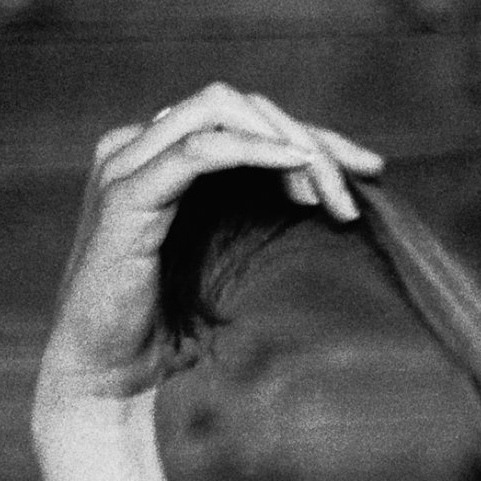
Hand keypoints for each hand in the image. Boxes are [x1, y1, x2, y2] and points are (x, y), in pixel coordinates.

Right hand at [35, 84, 382, 414]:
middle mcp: (140, 146)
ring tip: (332, 196)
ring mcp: (128, 163)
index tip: (371, 170)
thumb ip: (258, 221)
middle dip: (309, 139)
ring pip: (223, 112)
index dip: (312, 135)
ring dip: (290, 145)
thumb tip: (335, 205)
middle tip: (355, 192)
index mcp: (163, 157)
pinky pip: (199, 149)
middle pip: (240, 107)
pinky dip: (253, 151)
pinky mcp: (127, 194)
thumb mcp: (228, 264)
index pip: (246, 118)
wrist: (109, 374)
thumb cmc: (169, 330)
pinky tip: (296, 169)